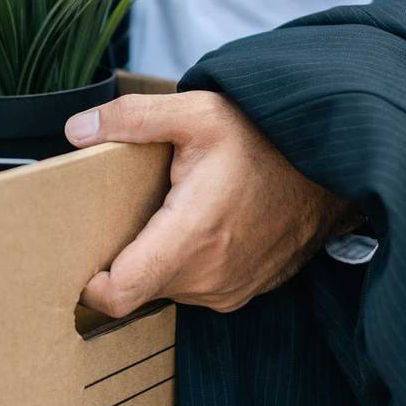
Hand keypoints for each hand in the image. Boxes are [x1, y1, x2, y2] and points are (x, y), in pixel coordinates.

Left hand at [65, 92, 357, 315]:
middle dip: (121, 257)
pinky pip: (195, 287)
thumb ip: (131, 118)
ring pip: (165, 288)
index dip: (91, 282)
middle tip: (124, 212)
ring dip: (156, 258)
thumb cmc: (264, 137)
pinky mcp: (243, 290)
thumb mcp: (196, 111)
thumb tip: (75, 130)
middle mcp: (209, 274)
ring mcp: (229, 288)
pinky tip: (197, 224)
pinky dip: (185, 262)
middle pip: (137, 286)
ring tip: (167, 212)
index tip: (82, 254)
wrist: (331, 162)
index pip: (120, 293)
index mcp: (191, 235)